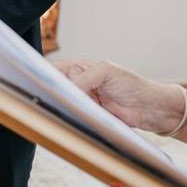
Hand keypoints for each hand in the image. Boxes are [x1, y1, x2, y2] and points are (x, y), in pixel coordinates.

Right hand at [54, 60, 182, 133]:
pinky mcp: (89, 117)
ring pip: (64, 103)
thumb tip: (66, 88)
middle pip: (57, 87)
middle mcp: (80, 84)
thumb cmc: (133, 84)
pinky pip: (75, 116)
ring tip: (54, 107)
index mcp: (81, 69)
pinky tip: (68, 117)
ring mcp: (84, 101)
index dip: (44, 73)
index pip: (56, 69)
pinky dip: (71, 117)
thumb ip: (84, 77)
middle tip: (42, 95)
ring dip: (60, 105)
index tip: (34, 79)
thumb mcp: (106, 72)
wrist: (152, 109)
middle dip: (50, 91)